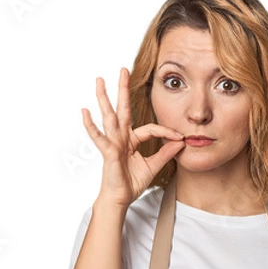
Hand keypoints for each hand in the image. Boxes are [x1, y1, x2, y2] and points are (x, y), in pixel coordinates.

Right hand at [82, 67, 184, 206]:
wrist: (121, 198)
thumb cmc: (131, 183)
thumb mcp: (153, 166)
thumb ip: (165, 153)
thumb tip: (180, 143)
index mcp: (132, 140)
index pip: (151, 128)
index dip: (166, 131)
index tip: (181, 137)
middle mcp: (121, 138)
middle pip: (123, 109)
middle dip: (123, 89)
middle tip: (123, 69)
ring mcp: (113, 143)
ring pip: (109, 117)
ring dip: (104, 98)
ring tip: (99, 80)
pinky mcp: (108, 152)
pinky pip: (99, 137)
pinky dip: (91, 125)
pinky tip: (84, 112)